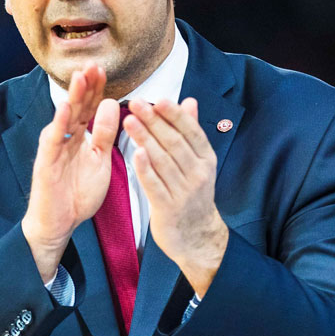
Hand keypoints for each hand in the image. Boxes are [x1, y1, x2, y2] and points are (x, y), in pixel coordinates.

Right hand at [22, 64, 121, 282]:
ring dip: (71, 98)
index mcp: (80, 135)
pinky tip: (64, 110)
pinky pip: (53, 141)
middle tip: (94, 64)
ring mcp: (54, 148)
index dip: (96, 88)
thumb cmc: (78, 193)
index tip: (104, 69)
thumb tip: (112, 104)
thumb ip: (105, 133)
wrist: (59, 223)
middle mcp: (66, 137)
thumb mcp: (100, 160)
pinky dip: (58, 125)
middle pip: (76, 106)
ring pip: (64, 118)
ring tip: (79, 78)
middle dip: (85, 85)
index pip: (89, 106)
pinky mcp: (46, 162)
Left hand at [124, 98, 228, 296]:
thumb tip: (189, 101)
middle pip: (174, 142)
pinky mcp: (168, 208)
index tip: (157, 99)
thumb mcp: (198, 162)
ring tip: (129, 121)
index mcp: (205, 159)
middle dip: (154, 121)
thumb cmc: (192, 194)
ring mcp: (184, 191)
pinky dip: (146, 169)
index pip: (190, 131)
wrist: (196, 236)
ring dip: (145, 139)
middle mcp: (197, 173)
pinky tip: (135, 153)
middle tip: (135, 104)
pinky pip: (155, 185)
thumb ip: (191, 131)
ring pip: (163, 160)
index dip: (174, 114)